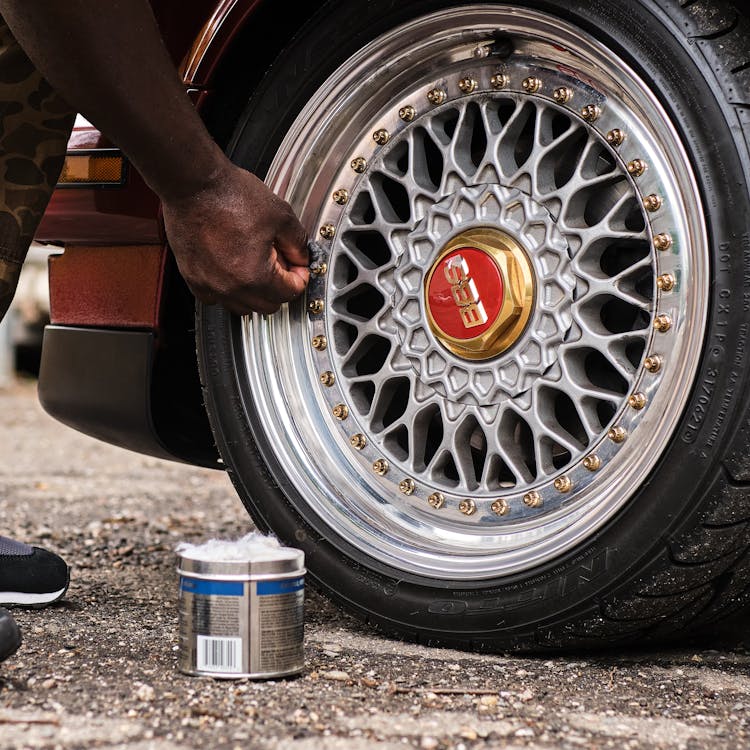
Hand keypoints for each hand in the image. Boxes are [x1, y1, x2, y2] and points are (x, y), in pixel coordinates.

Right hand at [162, 164, 308, 314]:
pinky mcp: (192, 278)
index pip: (290, 293)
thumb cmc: (229, 195)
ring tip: (254, 265)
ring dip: (254, 292)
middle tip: (278, 262)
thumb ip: (298, 243)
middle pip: (268, 306)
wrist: (193, 184)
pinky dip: (227, 289)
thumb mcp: (280, 216)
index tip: (297, 266)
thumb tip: (301, 259)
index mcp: (255, 276)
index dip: (299, 277)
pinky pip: (216, 298)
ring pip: (242, 307)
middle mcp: (230, 288)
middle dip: (279, 287)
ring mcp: (209, 285)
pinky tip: (231, 268)